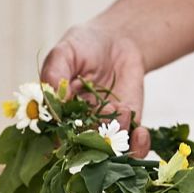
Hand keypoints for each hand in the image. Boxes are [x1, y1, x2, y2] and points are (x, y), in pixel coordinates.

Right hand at [40, 23, 149, 154]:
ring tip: (121, 106)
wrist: (117, 41)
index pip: (58, 137)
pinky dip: (139, 146)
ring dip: (118, 136)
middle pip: (85, 149)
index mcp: (58, 115)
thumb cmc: (84, 45)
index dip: (66, 141)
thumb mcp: (65, 52)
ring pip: (110, 151)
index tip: (77, 131)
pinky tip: (141, 132)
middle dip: (96, 141)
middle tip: (104, 114)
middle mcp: (80, 127)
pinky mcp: (129, 126)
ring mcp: (105, 129)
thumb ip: (55, 73)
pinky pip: (134, 146)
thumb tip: (52, 97)